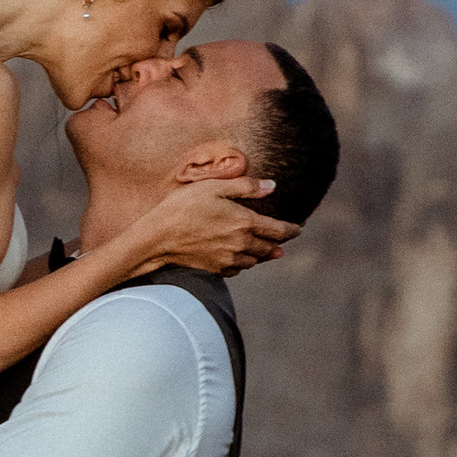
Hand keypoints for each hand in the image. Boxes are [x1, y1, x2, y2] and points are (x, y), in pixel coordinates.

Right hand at [123, 174, 297, 278]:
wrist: (158, 237)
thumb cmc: (184, 206)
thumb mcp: (215, 187)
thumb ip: (246, 187)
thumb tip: (272, 186)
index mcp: (246, 223)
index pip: (279, 230)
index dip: (291, 230)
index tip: (298, 228)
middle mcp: (242, 244)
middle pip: (270, 248)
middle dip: (279, 243)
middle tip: (284, 240)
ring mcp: (229, 260)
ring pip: (255, 260)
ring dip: (263, 255)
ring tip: (268, 251)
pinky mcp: (216, 269)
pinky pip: (238, 269)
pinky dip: (244, 264)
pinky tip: (241, 259)